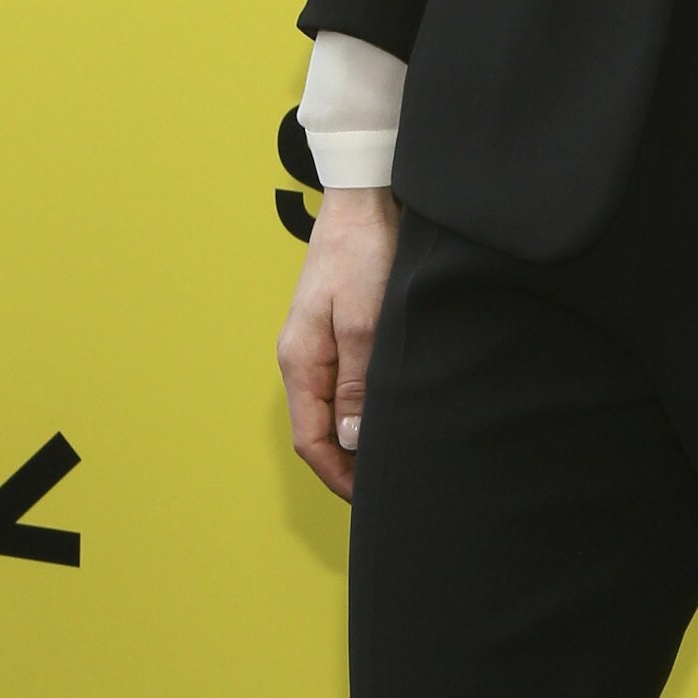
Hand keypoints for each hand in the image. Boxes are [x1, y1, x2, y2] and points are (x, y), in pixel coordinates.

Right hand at [277, 187, 400, 501]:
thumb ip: (358, 383)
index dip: (339, 477)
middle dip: (351, 466)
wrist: (367, 196)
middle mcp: (304, 358)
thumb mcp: (364, 322)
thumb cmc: (363, 252)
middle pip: (320, 429)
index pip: (311, 440)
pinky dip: (367, 408)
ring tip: (397, 457)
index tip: (373, 500)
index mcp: (300, 360)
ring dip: (360, 437)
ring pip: (336, 408)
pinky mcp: (340, 330)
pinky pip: (348, 384)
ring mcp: (320, 344)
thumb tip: (353, 440)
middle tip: (392, 487)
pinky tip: (394, 413)